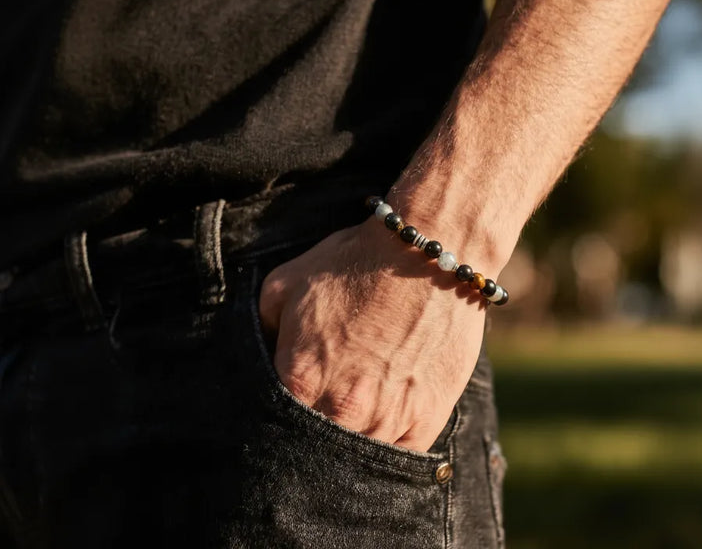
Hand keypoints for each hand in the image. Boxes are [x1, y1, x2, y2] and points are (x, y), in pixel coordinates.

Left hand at [258, 216, 489, 451]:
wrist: (429, 253)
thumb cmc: (356, 263)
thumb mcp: (286, 282)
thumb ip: (260, 326)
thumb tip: (260, 352)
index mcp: (299, 379)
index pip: (268, 429)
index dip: (269, 423)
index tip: (277, 415)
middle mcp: (342, 410)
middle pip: (311, 454)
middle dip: (306, 443)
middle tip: (313, 421)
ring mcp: (388, 420)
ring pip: (356, 462)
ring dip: (348, 447)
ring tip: (348, 422)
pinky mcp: (426, 420)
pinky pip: (399, 459)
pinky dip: (386, 448)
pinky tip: (381, 427)